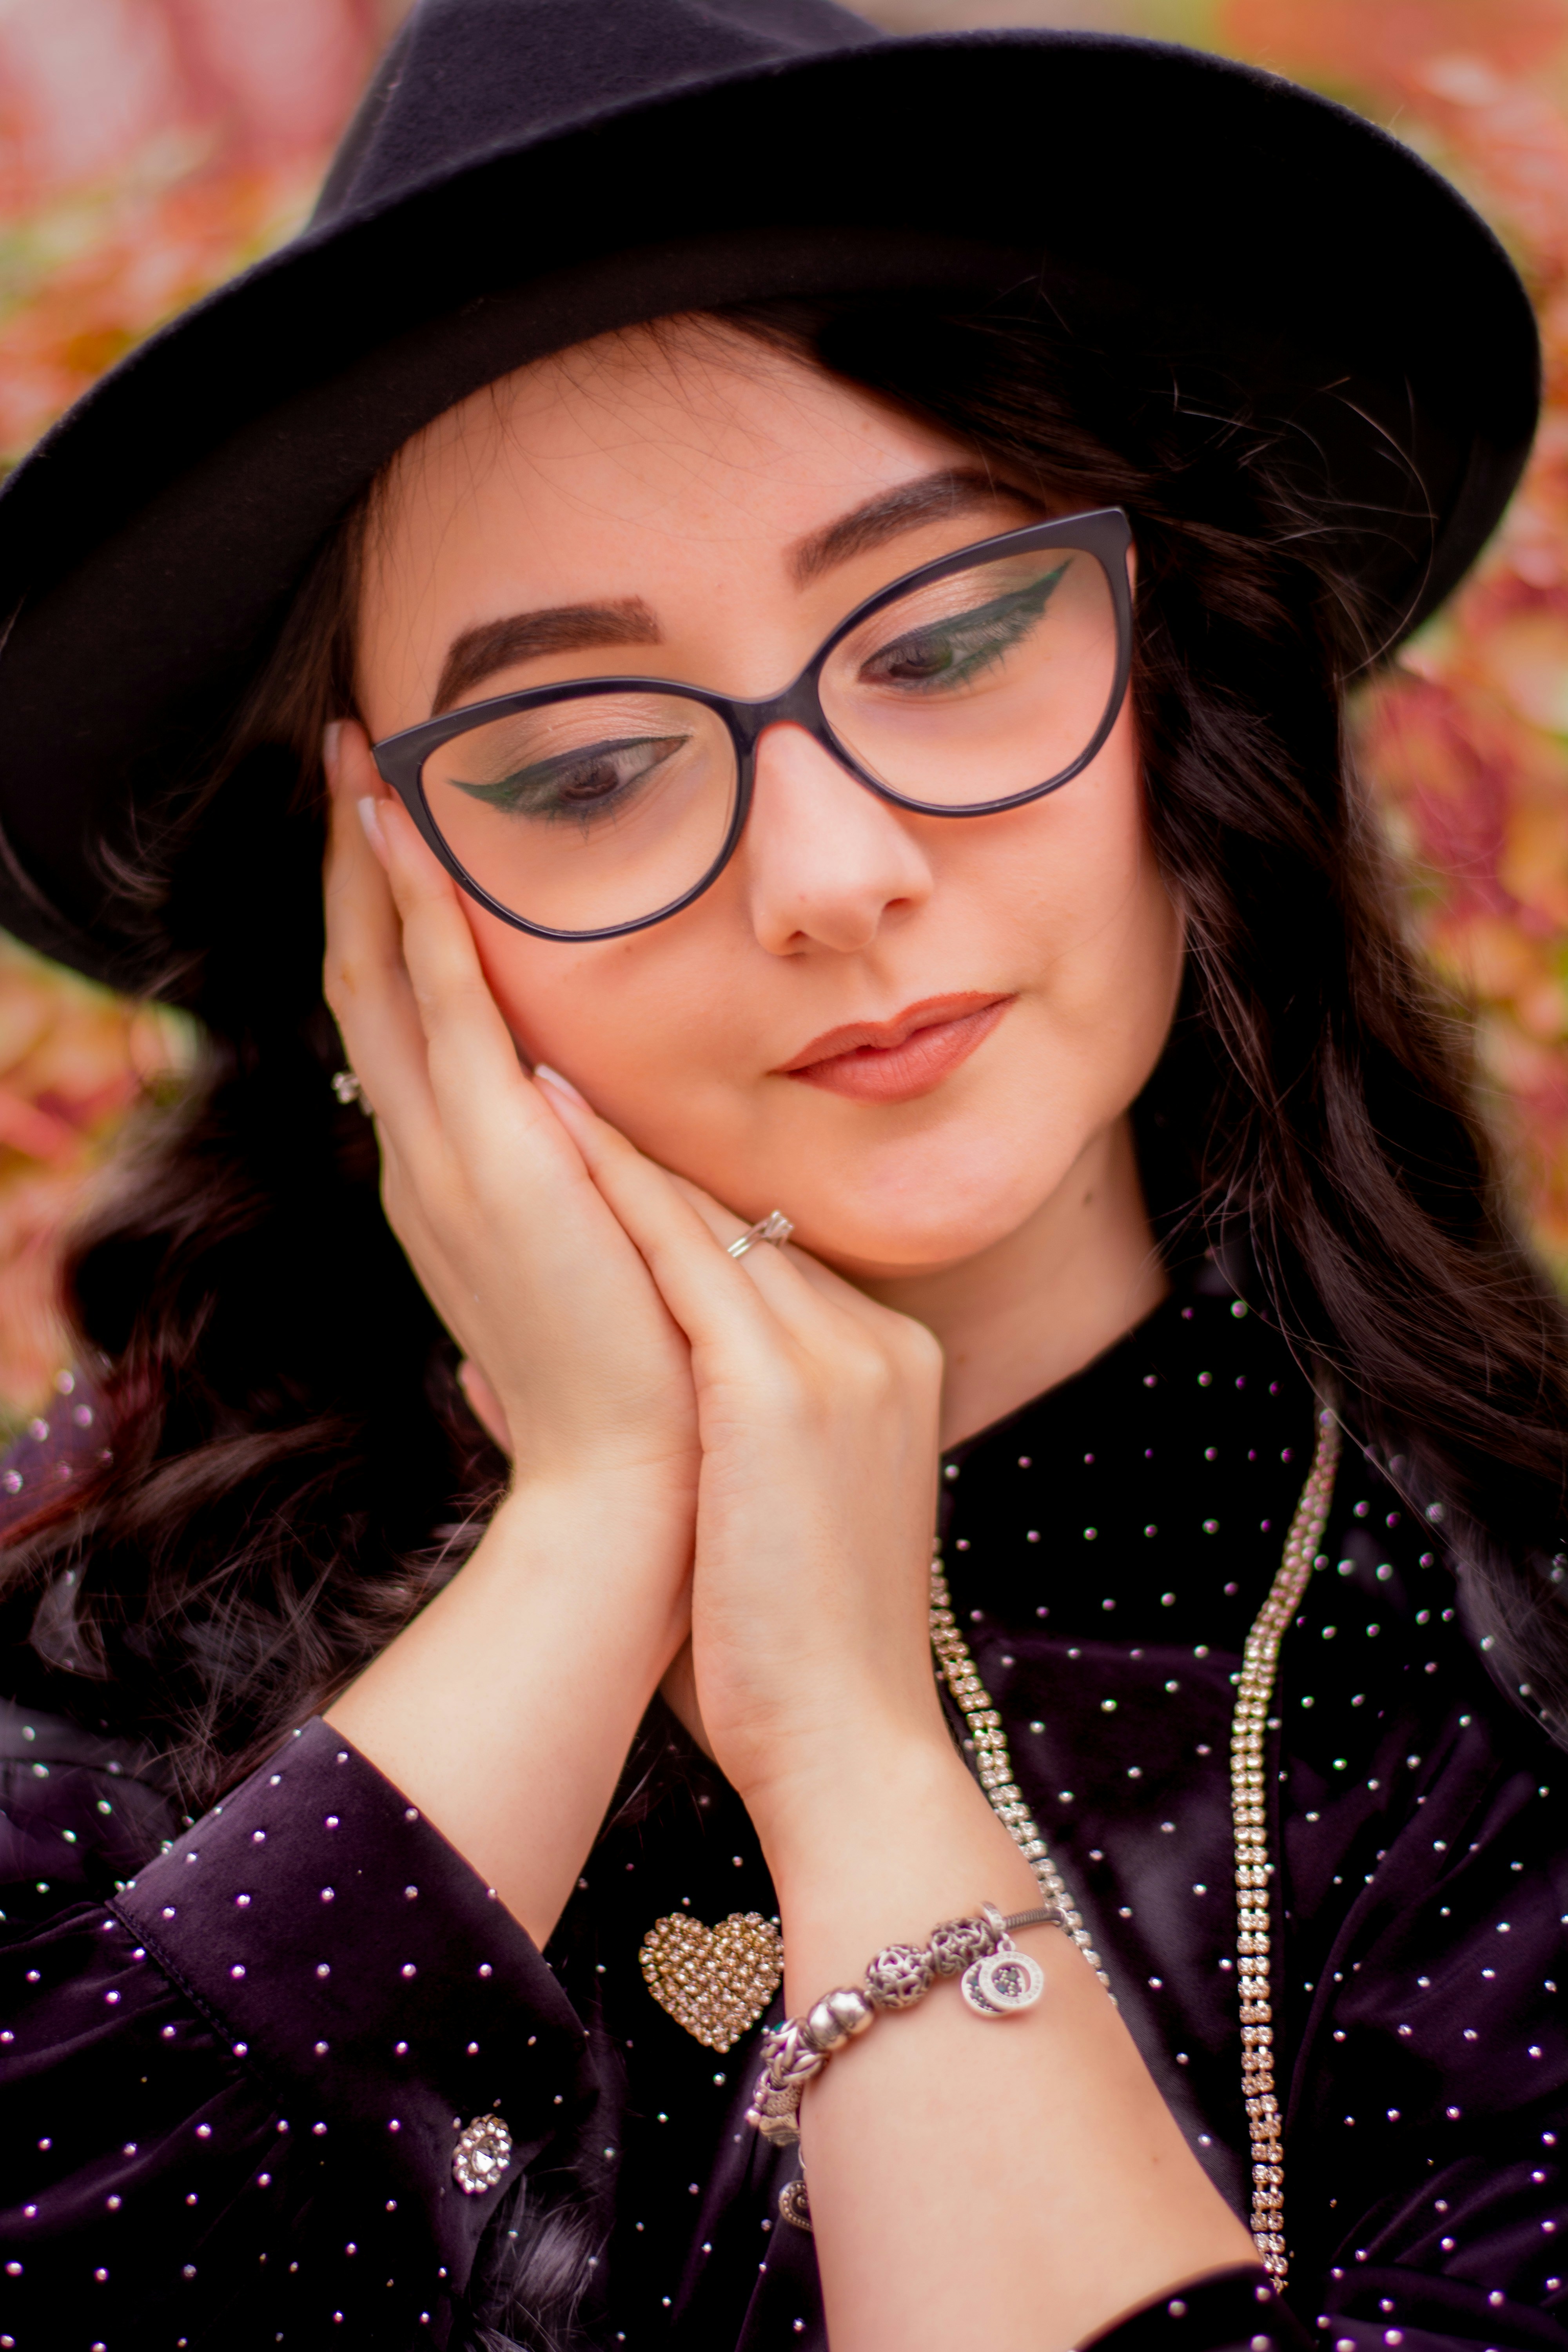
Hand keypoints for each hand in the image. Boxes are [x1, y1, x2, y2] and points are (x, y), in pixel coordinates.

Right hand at [321, 724, 700, 1515]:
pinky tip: (404, 831)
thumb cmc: (638, 1394)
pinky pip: (443, 1006)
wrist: (637, 1491)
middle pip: (369, 991)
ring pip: (384, 981)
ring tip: (360, 761)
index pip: (407, 1039)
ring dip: (368, 868)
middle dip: (354, 877)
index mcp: (455, 1194)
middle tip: (351, 767)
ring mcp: (450, 1161)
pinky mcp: (495, 1159)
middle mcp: (430, 1167)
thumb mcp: (598, 1281)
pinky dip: (416, 915)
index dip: (386, 938)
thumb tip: (594, 1197)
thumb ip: (582, 1223)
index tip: (392, 850)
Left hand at [526, 1073, 950, 1832]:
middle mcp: (880, 1343)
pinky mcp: (784, 1385)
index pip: (768, 1265)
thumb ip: (700, 1441)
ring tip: (536, 1087)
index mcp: (887, 1371)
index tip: (597, 1163)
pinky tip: (553, 1138)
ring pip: (710, 1225)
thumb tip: (562, 1387)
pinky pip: (686, 1258)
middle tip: (549, 1093)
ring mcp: (843, 1356)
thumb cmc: (781, 1658)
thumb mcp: (762, 1521)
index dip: (673, 1214)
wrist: (849, 1748)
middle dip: (641, 1171)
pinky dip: (615, 1194)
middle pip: (743, 1229)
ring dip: (617, 1159)